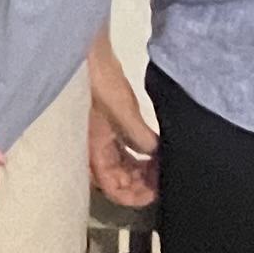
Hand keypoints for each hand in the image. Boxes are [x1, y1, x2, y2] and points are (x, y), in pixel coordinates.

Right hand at [85, 41, 158, 208]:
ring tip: (163, 165)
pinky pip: (124, 150)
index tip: (157, 192)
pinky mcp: (109, 126)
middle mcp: (95, 150)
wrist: (88, 55)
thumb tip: (155, 154)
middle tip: (165, 178)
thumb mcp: (124, 114)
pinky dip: (140, 155)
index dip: (135, 196)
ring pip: (122, 166)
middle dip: (142, 184)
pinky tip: (156, 150)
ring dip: (142, 170)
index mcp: (94, 153)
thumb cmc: (99, 84)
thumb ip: (140, 138)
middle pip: (119, 181)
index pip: (113, 189)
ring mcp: (102, 138)